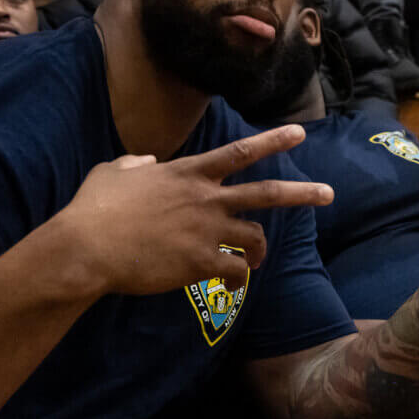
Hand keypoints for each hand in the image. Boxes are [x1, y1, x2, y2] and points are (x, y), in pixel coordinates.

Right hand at [57, 124, 333, 296]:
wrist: (88, 247)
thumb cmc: (94, 209)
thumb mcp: (111, 171)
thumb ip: (134, 164)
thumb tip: (145, 162)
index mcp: (186, 173)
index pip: (240, 152)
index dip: (273, 142)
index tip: (299, 133)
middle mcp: (205, 198)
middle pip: (265, 193)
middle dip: (301, 193)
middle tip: (329, 194)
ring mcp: (206, 231)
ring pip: (254, 236)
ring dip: (260, 248)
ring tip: (260, 259)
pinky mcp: (201, 263)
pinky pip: (236, 270)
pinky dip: (239, 277)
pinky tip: (234, 284)